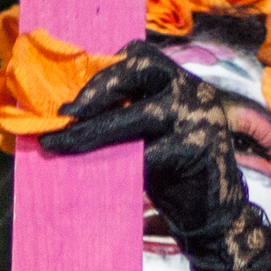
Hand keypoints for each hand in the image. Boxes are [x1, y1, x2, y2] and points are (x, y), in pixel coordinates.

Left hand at [41, 40, 270, 270]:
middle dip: (98, 89)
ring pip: (139, 114)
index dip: (102, 73)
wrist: (212, 213)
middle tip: (64, 114)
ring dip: (93, 131)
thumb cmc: (170, 172)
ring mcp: (200, 116)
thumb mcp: (143, 136)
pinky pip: (148, 151)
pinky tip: (91, 172)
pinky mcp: (199, 146)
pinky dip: (115, 162)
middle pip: (142, 69)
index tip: (70, 101)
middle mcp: (193, 91)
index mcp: (178, 82)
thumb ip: (119, 116)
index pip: (140, 56)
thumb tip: (62, 115)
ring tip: (58, 144)